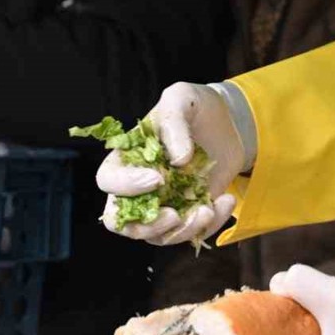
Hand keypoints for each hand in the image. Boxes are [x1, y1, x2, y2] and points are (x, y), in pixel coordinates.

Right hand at [95, 82, 245, 244]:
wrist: (227, 121)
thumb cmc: (194, 108)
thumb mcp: (181, 99)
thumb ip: (174, 122)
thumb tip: (178, 159)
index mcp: (127, 158)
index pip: (107, 180)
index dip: (125, 186)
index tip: (158, 179)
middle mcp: (138, 187)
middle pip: (121, 223)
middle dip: (145, 227)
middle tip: (174, 215)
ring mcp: (164, 203)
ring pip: (157, 235)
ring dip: (182, 231)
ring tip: (208, 210)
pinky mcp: (190, 211)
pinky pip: (191, 232)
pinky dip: (209, 225)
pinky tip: (225, 202)